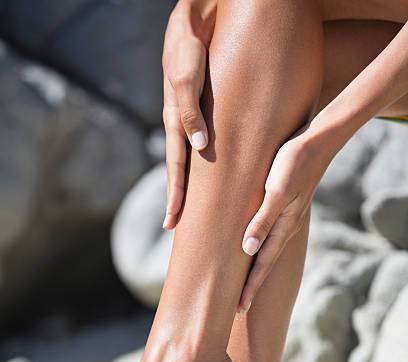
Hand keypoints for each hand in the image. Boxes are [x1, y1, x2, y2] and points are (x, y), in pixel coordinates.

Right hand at [162, 2, 214, 229]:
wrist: (196, 19)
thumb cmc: (190, 45)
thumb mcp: (187, 75)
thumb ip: (190, 110)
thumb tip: (198, 146)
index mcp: (175, 121)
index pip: (175, 167)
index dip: (175, 195)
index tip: (173, 221)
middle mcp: (181, 125)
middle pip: (178, 171)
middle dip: (176, 199)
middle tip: (173, 226)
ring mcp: (189, 120)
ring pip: (189, 161)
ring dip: (188, 186)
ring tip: (188, 210)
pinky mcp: (201, 111)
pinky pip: (201, 145)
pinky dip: (202, 165)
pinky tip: (209, 175)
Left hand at [239, 128, 332, 311]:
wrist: (316, 141)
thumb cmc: (293, 163)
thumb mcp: (276, 190)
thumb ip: (263, 220)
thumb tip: (249, 250)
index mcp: (282, 227)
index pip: (262, 264)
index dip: (250, 287)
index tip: (240, 308)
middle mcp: (285, 227)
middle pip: (265, 263)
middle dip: (252, 286)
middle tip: (240, 308)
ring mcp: (286, 218)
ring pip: (267, 251)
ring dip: (255, 270)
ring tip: (244, 285)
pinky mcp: (284, 206)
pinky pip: (269, 235)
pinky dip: (259, 248)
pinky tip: (253, 249)